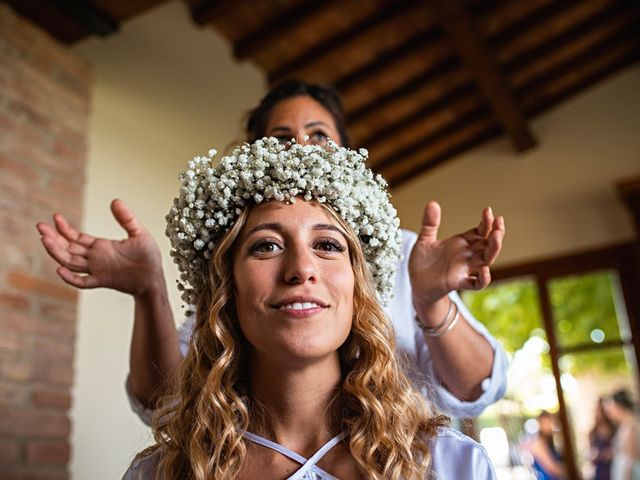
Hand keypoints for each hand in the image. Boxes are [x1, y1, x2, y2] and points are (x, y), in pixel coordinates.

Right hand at [36, 199, 163, 296]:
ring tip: (45, 240)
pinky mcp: (104, 281)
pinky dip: (70, 278)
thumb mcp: (139, 233)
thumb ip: (126, 218)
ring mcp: (98, 270)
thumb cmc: (148, 258)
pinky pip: (83, 282)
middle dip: (54, 238)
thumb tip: (115, 200)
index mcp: (101, 247)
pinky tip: (60, 269)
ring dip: (57, 252)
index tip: (55, 217)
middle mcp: (96, 258)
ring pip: (71, 262)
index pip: (76, 238)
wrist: (155, 278)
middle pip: (68, 249)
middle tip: (40, 227)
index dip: (64, 229)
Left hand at [409, 201, 503, 310]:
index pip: (479, 232)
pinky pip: (476, 283)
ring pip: (486, 260)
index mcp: (460, 244)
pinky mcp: (457, 282)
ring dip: (493, 249)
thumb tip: (432, 203)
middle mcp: (466, 256)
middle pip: (488, 244)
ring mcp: (464, 269)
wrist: (416, 285)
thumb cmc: (423, 263)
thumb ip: (430, 224)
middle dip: (496, 233)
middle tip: (499, 222)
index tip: (488, 211)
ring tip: (497, 236)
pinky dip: (482, 278)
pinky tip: (484, 269)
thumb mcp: (424, 240)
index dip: (485, 222)